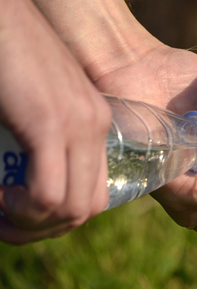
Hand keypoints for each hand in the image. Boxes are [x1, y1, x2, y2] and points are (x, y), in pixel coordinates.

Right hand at [0, 0, 110, 244]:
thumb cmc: (7, 59)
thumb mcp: (32, 108)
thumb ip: (41, 142)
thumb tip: (24, 180)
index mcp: (94, 124)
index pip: (95, 192)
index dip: (58, 216)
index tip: (19, 213)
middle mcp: (96, 126)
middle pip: (89, 208)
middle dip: (45, 228)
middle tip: (6, 224)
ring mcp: (79, 124)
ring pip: (74, 209)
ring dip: (32, 225)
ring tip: (0, 212)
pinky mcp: (51, 122)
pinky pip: (49, 194)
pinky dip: (22, 210)